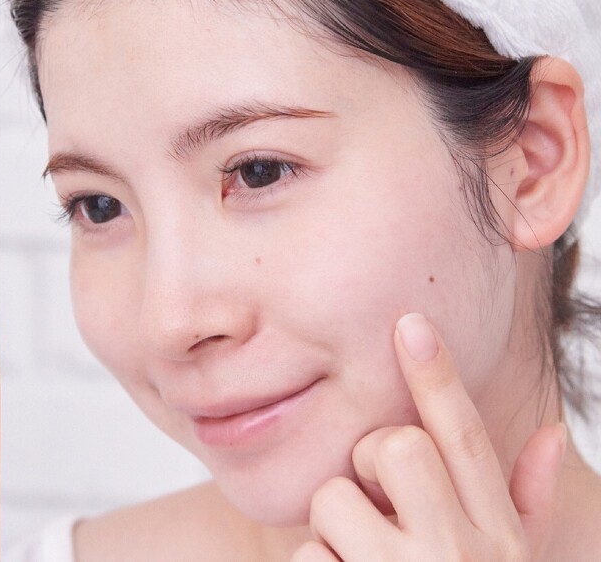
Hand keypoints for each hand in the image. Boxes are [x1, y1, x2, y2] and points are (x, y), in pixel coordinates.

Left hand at [297, 313, 565, 561]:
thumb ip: (526, 502)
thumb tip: (553, 432)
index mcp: (499, 540)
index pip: (466, 438)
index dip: (438, 377)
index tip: (411, 323)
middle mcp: (460, 555)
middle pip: (397, 446)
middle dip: (367, 463)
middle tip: (371, 500)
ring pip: (335, 496)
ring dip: (331, 526)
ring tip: (355, 556)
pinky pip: (307, 551)